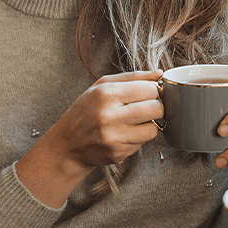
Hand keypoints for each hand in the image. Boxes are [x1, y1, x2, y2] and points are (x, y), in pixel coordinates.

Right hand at [18, 70, 163, 206]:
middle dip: (156, 107)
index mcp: (106, 94)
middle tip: (146, 108)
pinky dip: (138, 138)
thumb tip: (159, 74)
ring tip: (134, 121)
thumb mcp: (101, 86)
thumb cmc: (86, 110)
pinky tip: (125, 134)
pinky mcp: (118, 153)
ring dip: (149, 125)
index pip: (149, 90)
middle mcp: (110, 116)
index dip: (154, 91)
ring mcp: (114, 137)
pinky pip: (142, 144)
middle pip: (156, 109)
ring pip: (153, 129)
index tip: (148, 94)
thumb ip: (132, 77)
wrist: (68, 143)